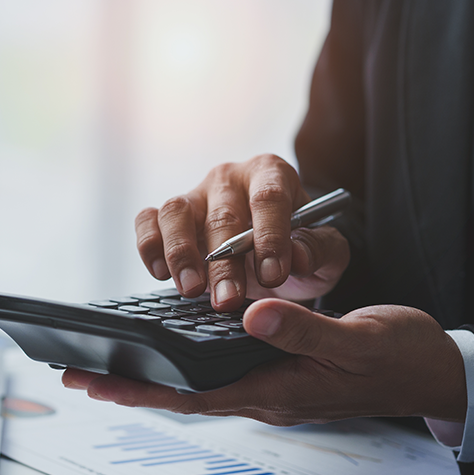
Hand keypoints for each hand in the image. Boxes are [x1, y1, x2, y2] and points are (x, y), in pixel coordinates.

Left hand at [61, 299, 467, 425]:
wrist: (433, 370)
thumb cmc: (400, 358)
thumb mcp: (357, 340)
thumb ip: (304, 330)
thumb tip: (250, 316)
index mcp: (275, 391)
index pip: (191, 396)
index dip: (140, 390)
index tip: (94, 382)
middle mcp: (262, 392)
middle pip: (180, 394)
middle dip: (127, 386)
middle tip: (75, 373)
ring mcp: (268, 383)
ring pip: (195, 382)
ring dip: (150, 375)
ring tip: (103, 362)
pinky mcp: (277, 368)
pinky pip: (218, 368)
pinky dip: (184, 360)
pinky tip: (165, 349)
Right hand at [135, 154, 349, 309]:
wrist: (269, 256)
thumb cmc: (297, 249)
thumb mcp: (326, 253)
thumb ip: (319, 251)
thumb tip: (298, 257)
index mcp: (271, 174)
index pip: (269, 197)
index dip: (270, 236)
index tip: (273, 274)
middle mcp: (229, 179)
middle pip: (222, 214)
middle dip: (225, 262)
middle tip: (230, 299)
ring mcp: (194, 194)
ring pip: (176, 212)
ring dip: (181, 254)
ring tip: (191, 290)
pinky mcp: (165, 214)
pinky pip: (147, 220)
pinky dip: (149, 245)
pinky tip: (160, 272)